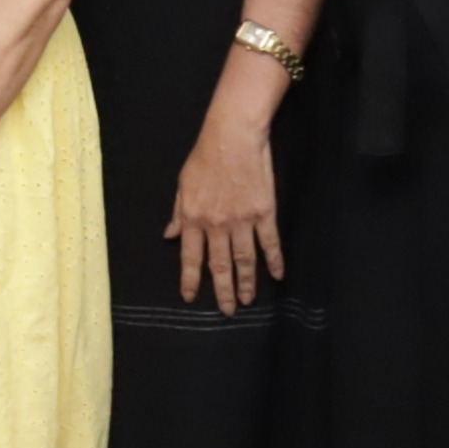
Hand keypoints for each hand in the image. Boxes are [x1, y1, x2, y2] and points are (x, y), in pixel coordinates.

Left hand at [165, 113, 283, 313]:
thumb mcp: (182, 184)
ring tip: (248, 300)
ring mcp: (242, 220)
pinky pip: (270, 242)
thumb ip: (178, 213)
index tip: (190, 296)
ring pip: (244, 259)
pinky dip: (275, 260)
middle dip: (223, 290)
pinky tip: (278, 275)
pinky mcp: (264, 212)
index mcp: (193, 218)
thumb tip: (169, 235)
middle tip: (227, 310)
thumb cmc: (205, 157)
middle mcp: (216, 224)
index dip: (191, 279)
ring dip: (247, 282)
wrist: (232, 137)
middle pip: (219, 265)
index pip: (190, 256)